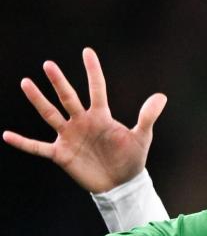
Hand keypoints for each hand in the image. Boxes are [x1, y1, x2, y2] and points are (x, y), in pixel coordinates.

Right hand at [3, 47, 165, 193]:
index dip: (93, 71)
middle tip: (49, 65)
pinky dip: (23, 142)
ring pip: (51, 114)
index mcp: (101, 116)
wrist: (121, 184)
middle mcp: (82, 122)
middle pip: (68, 98)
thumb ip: (148, 116)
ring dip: (38, 100)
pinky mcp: (61, 154)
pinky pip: (38, 147)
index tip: (87, 51)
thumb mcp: (142, 137)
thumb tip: (162, 95)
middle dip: (59, 82)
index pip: (96, 89)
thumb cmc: (131, 158)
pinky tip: (6, 135)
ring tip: (26, 82)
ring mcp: (69, 137)